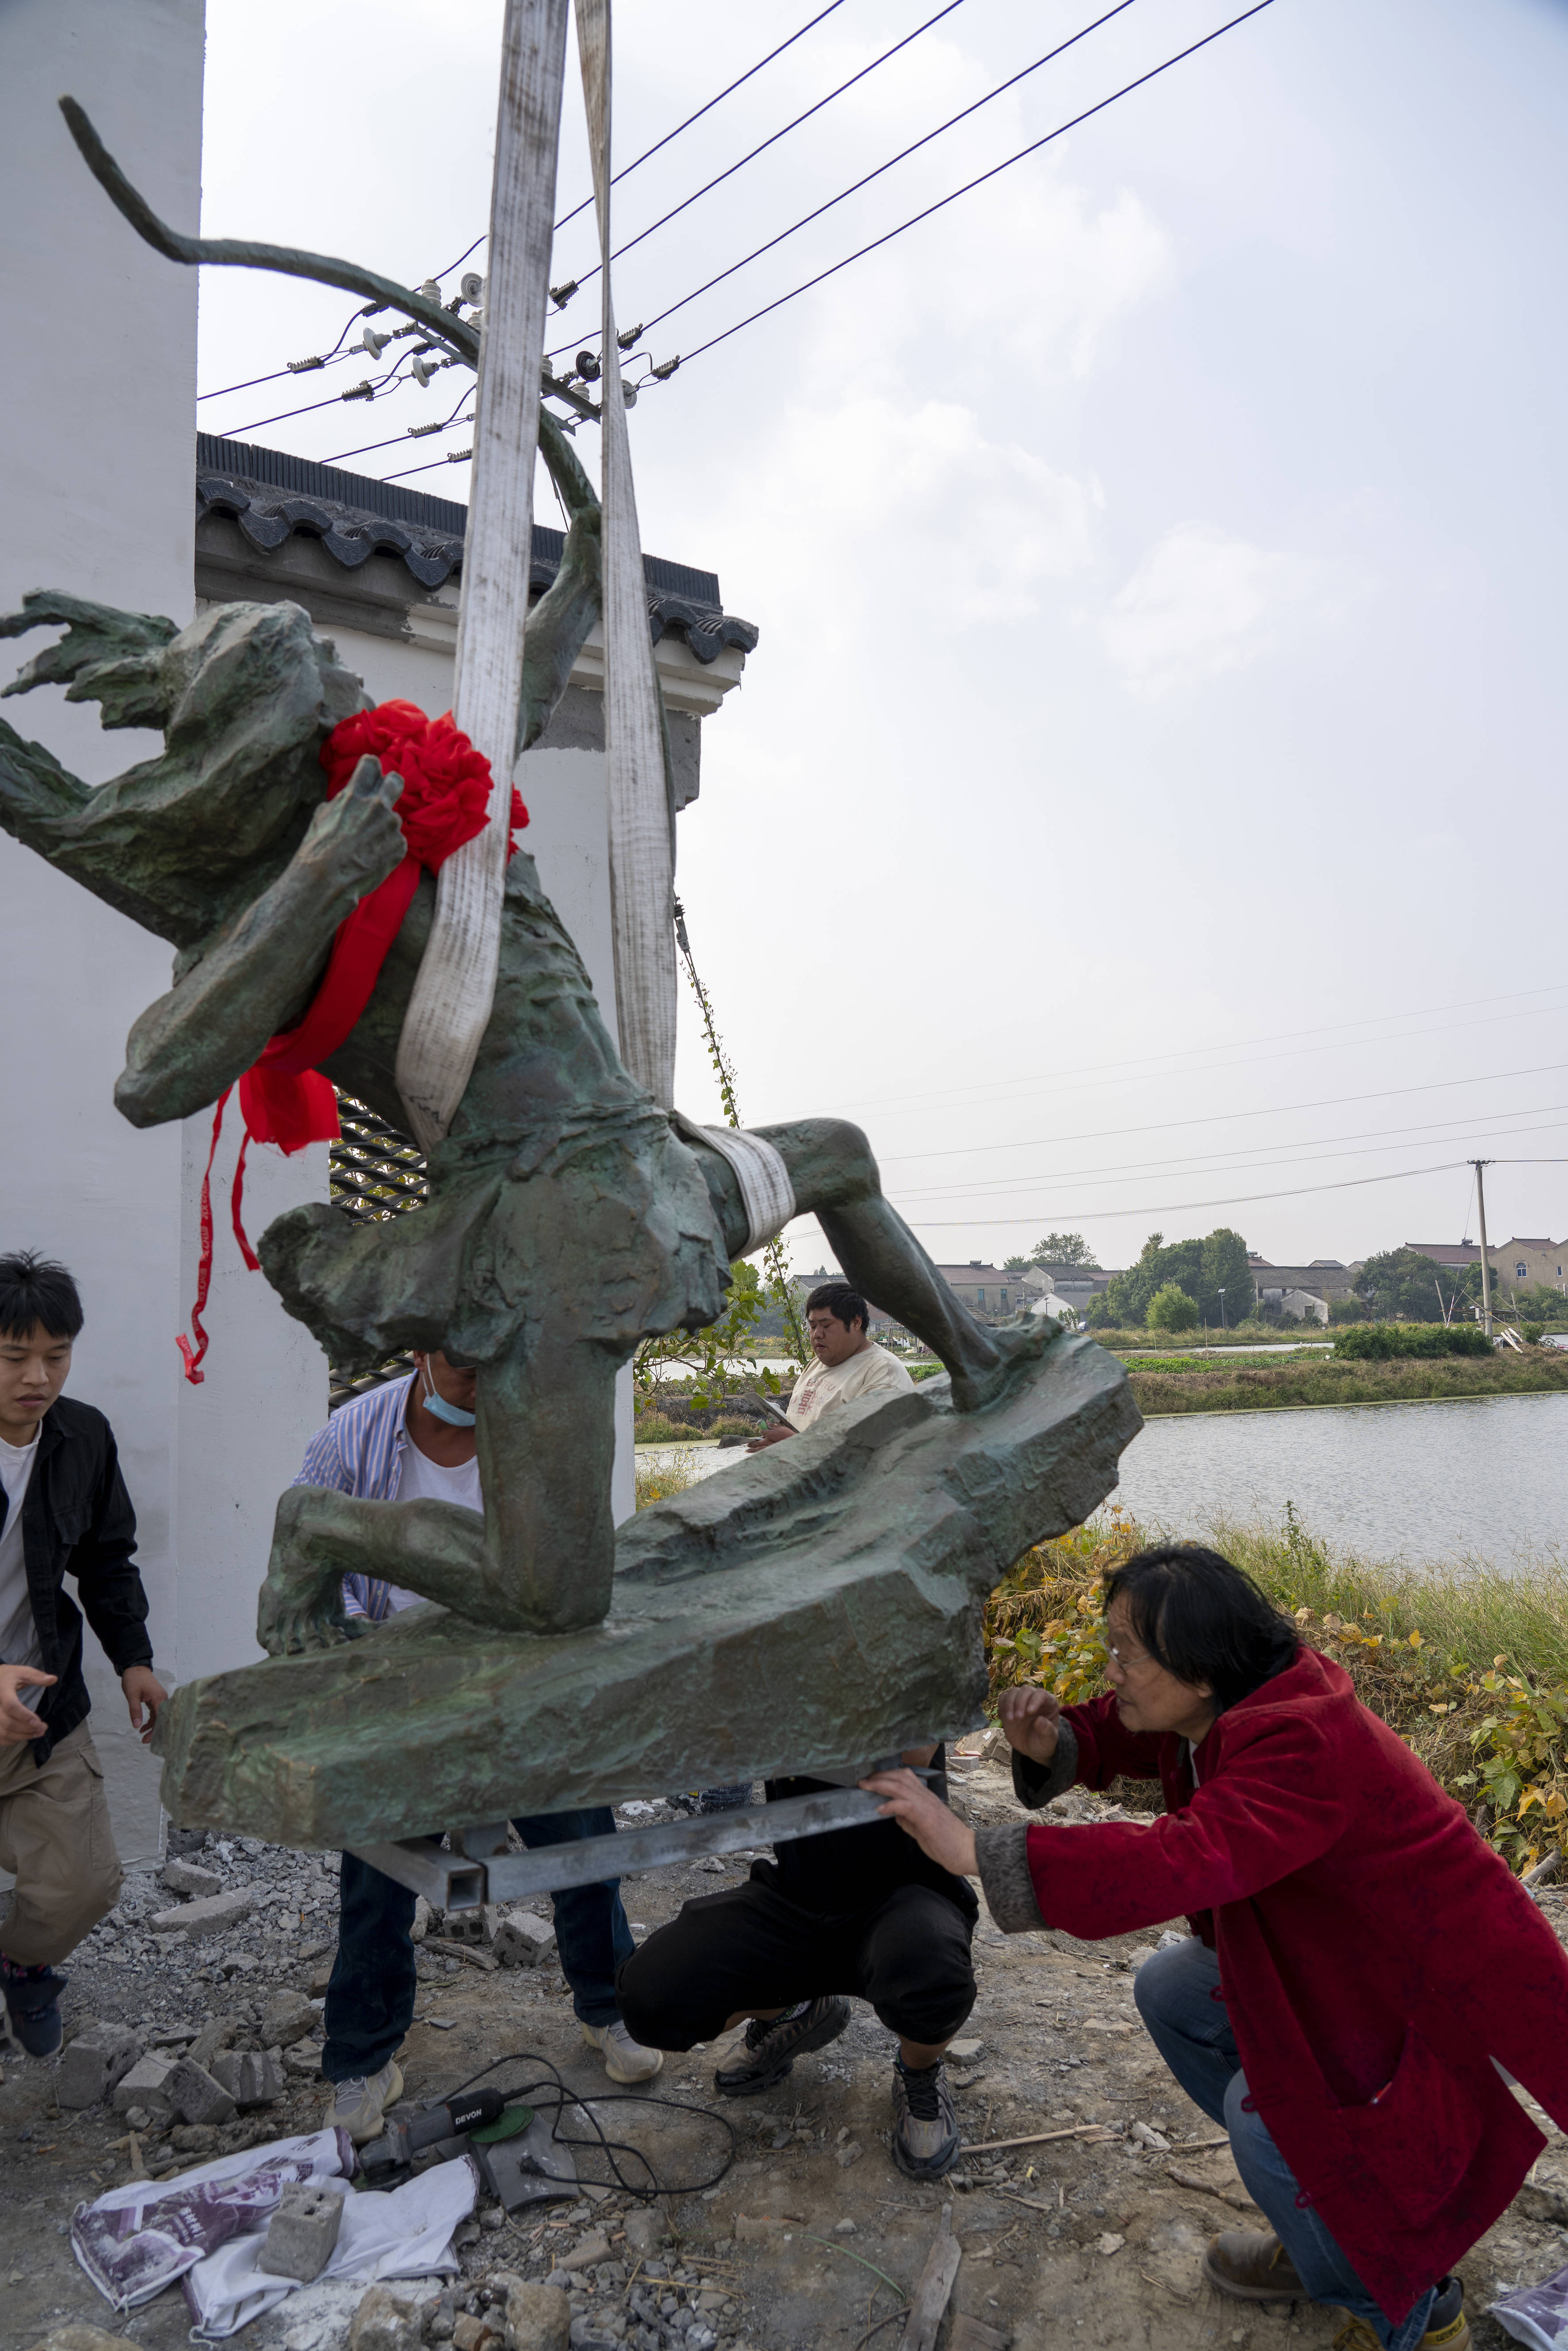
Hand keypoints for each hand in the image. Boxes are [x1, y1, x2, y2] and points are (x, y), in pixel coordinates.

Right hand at [0, 1665, 56, 1744]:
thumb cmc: (8, 1676)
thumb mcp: (21, 1672)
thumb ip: (36, 1676)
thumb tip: (54, 1679)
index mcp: (2, 1690)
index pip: (11, 1706)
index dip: (25, 1716)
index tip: (40, 1722)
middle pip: (8, 1723)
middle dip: (28, 1729)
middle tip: (43, 1729)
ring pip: (3, 1733)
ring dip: (22, 1736)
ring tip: (37, 1733)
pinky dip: (11, 1740)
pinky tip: (24, 1735)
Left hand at [122, 1665, 167, 1743]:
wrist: (135, 1667)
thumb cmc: (134, 1680)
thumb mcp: (132, 1696)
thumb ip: (135, 1711)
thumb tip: (137, 1726)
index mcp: (159, 1698)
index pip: (161, 1718)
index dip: (156, 1730)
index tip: (148, 1740)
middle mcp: (163, 1699)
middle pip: (162, 1718)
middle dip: (155, 1731)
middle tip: (144, 1741)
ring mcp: (160, 1699)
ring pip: (159, 1716)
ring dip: (152, 1726)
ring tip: (143, 1736)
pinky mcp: (156, 1699)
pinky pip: (156, 1712)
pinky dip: (150, 1720)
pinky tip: (143, 1727)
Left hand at [745, 1424, 796, 1452]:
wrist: (793, 1443)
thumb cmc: (788, 1435)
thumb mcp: (780, 1428)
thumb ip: (772, 1426)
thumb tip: (768, 1422)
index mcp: (770, 1434)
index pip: (762, 1432)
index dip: (762, 1432)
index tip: (762, 1432)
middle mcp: (768, 1441)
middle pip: (757, 1442)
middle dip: (752, 1443)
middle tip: (747, 1444)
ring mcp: (769, 1447)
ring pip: (759, 1449)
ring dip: (752, 1449)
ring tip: (747, 1450)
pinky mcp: (772, 1452)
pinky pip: (763, 1453)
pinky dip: (758, 1453)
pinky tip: (756, 1454)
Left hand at [860, 1768, 977, 1877]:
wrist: (967, 1852)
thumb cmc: (947, 1843)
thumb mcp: (922, 1830)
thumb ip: (909, 1820)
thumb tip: (895, 1814)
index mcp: (926, 1799)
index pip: (905, 1778)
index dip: (887, 1775)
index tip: (871, 1779)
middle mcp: (926, 1797)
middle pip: (900, 1777)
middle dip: (879, 1776)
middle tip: (863, 1781)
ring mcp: (927, 1806)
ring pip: (901, 1786)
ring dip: (880, 1785)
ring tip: (865, 1786)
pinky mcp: (927, 1818)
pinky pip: (905, 1806)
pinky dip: (891, 1804)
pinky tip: (880, 1808)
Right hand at [997, 1684, 1061, 1764]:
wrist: (1031, 1747)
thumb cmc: (1043, 1742)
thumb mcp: (1049, 1741)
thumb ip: (1047, 1731)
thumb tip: (1040, 1720)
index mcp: (1049, 1704)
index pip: (1042, 1694)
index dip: (1035, 1700)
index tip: (1029, 1712)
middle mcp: (1035, 1698)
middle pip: (1026, 1690)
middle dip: (1020, 1702)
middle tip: (1018, 1718)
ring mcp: (1021, 1701)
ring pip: (1013, 1691)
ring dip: (1010, 1703)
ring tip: (1011, 1720)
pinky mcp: (1009, 1705)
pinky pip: (1003, 1697)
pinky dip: (1003, 1705)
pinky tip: (1006, 1718)